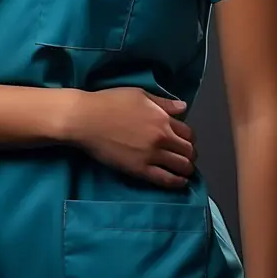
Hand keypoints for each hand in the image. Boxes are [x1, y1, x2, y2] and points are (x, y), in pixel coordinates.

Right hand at [63, 87, 196, 187]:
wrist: (87, 119)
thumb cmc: (110, 102)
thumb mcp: (139, 95)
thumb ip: (163, 103)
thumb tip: (183, 108)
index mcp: (162, 118)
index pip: (188, 133)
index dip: (189, 138)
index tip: (185, 142)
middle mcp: (162, 138)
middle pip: (188, 151)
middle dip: (190, 155)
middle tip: (186, 157)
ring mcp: (152, 155)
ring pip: (181, 167)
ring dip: (187, 169)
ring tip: (184, 171)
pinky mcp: (140, 170)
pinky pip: (165, 180)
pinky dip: (177, 182)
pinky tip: (179, 182)